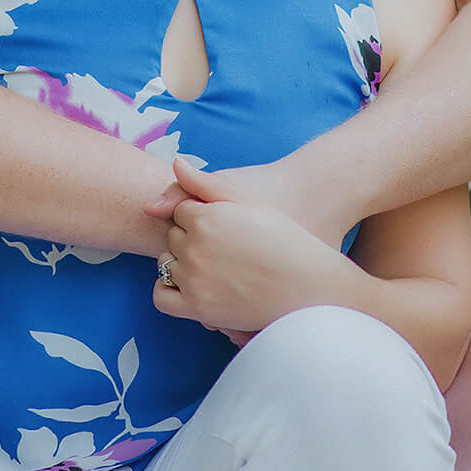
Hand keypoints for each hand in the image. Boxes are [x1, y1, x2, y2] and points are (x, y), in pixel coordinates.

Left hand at [152, 157, 353, 333]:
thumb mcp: (248, 201)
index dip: (200, 218)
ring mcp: (193, 278)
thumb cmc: (284, 239)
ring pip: (166, 264)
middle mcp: (194, 247)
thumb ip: (206, 183)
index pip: (180, 211)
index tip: (223, 228)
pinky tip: (193, 287)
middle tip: (223, 249)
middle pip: (173, 237)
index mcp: (206, 217)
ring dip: (182, 264)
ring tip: (216, 268)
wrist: (309, 285)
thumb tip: (175, 163)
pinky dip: (169, 291)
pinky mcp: (197, 307)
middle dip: (190, 240)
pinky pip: (162, 297)